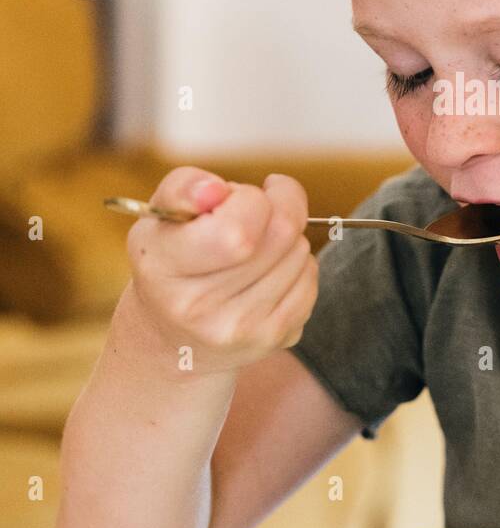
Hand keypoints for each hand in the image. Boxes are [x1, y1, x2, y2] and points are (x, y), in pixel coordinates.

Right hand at [127, 167, 318, 377]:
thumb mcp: (161, 216)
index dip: (249, 198)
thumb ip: (183, 188)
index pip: (237, 228)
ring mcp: (241, 328)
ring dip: (286, 237)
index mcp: (163, 267)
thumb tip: (215, 190)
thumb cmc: (172, 262)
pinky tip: (267, 271)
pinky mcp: (275, 339)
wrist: (175, 338)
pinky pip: (310, 277)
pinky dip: (297, 264)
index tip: (235, 196)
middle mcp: (199, 307)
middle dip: (276, 207)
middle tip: (253, 212)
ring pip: (300, 252)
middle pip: (281, 232)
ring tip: (254, 246)